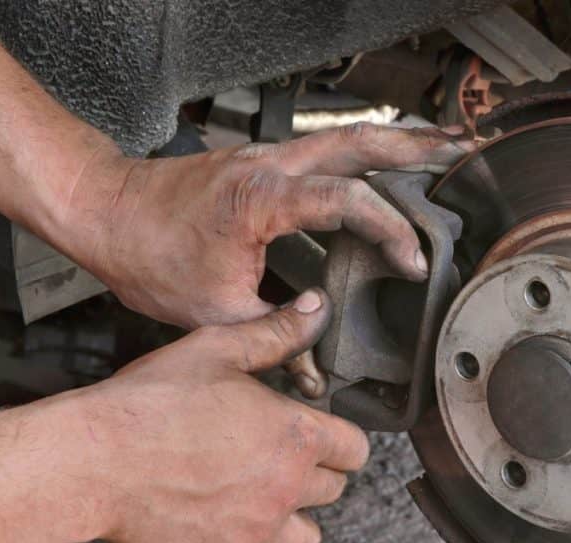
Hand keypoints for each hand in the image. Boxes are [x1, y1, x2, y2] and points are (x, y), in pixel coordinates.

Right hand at [72, 288, 365, 542]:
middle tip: (278, 458)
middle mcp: (288, 485)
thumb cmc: (150, 403)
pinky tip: (247, 537)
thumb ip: (276, 333)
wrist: (92, 458)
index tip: (318, 433)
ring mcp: (260, 527)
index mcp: (296, 434)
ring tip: (264, 497)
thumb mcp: (218, 349)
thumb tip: (316, 309)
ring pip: (308, 536)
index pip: (356, 448)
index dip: (340, 438)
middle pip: (333, 490)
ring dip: (294, 518)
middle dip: (313, 473)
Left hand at [76, 123, 473, 329]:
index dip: (389, 231)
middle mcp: (273, 165)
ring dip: (397, 142)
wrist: (106, 211)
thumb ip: (276, 338)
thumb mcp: (216, 312)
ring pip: (347, 138)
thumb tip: (315, 375)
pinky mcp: (264, 163)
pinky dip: (364, 154)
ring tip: (442, 150)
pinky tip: (381, 167)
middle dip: (418, 148)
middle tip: (465, 154)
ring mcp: (270, 157)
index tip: (412, 262)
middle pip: (362, 143)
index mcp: (264, 197)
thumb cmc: (148, 252)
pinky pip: (327, 150)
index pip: (348, 201)